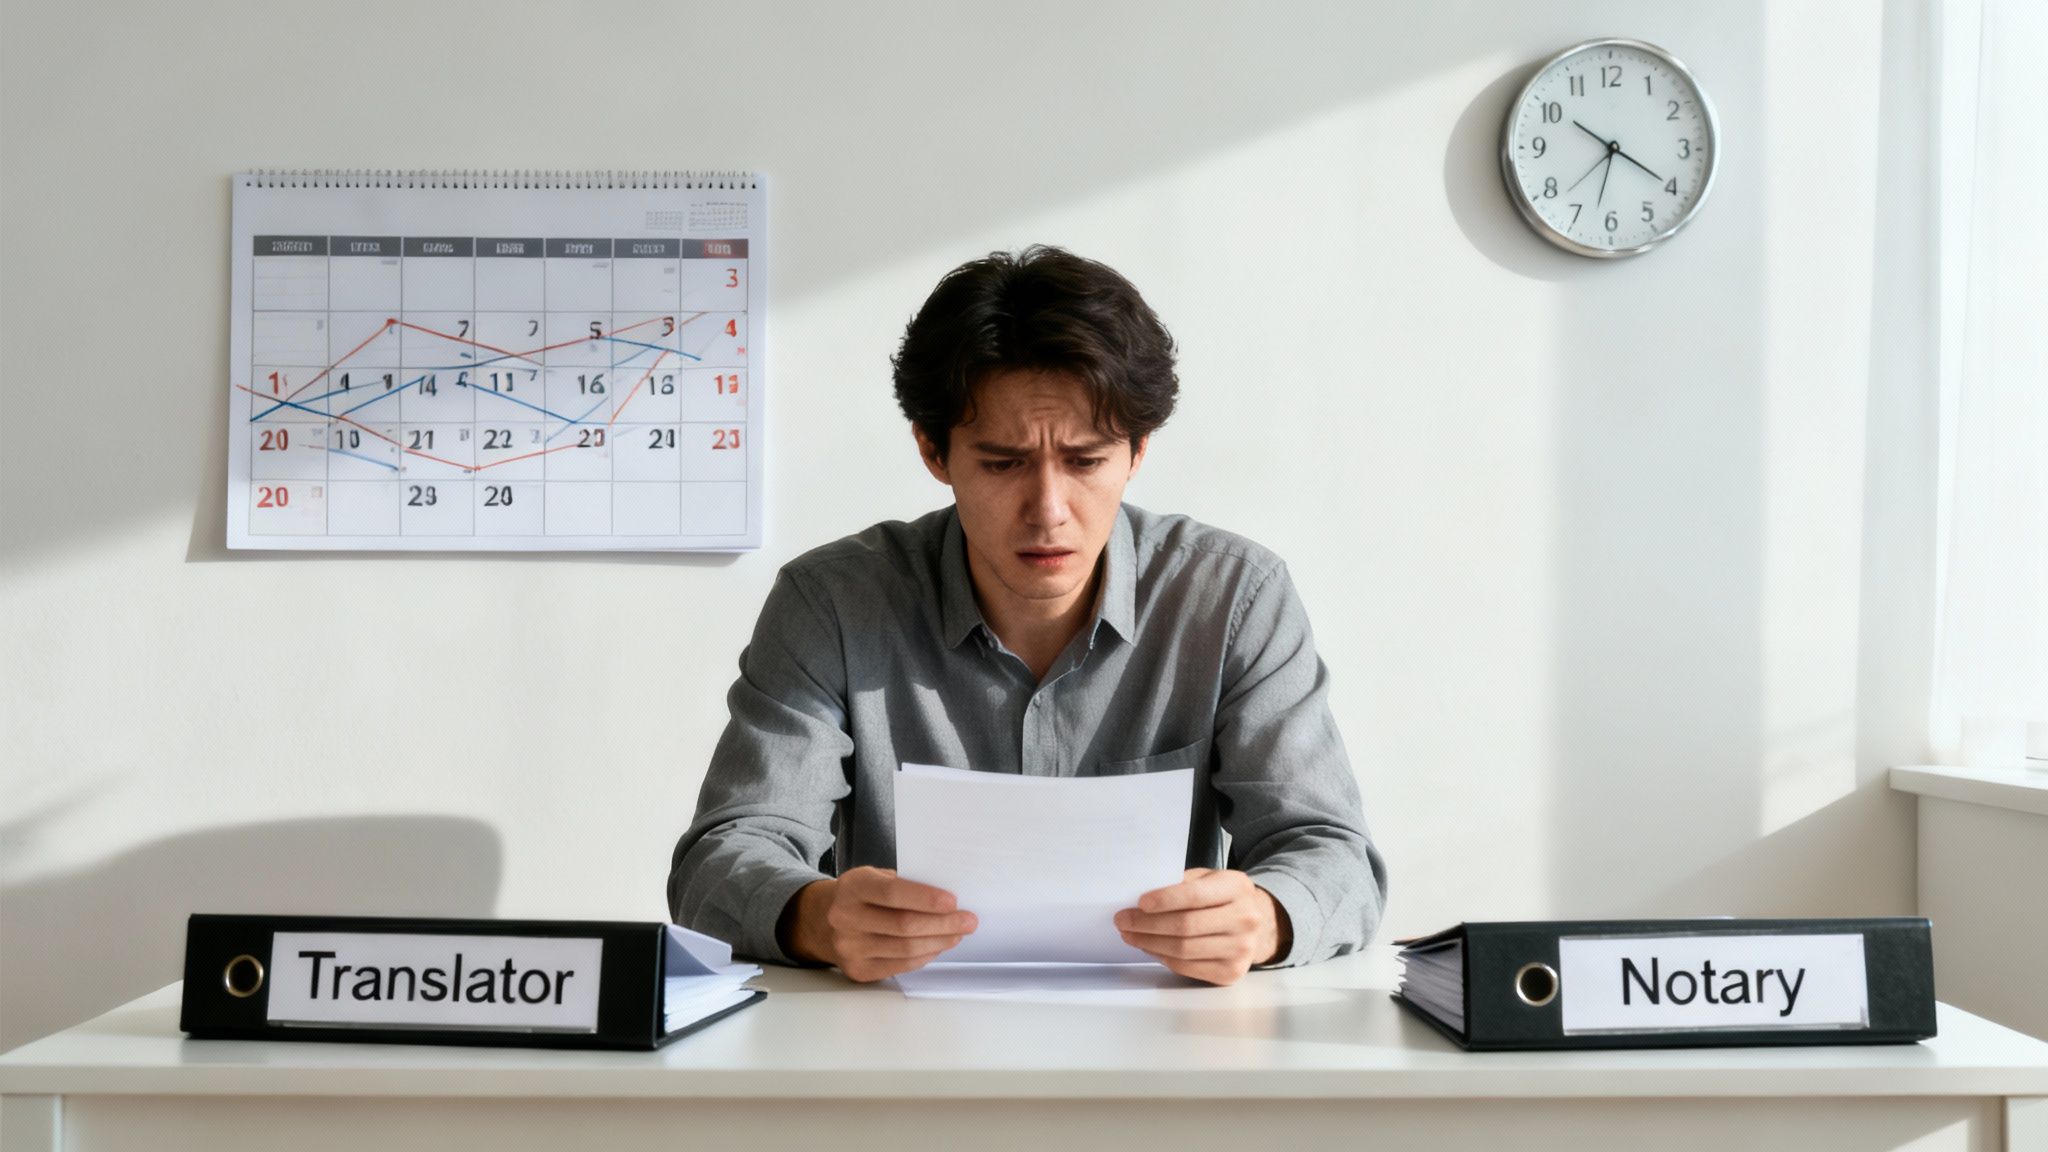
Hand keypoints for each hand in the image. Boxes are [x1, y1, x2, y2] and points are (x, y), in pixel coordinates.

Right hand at [780, 867, 977, 982]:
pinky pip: (900, 965)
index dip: (926, 899)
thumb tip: (948, 899)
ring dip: (939, 942)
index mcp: (852, 887)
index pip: (893, 893)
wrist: (820, 921)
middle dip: (943, 924)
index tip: (954, 901)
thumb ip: (904, 884)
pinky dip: (924, 956)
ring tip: (958, 933)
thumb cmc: (860, 895)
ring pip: (905, 949)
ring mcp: (849, 948)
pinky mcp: (857, 970)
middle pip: (904, 925)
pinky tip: (937, 946)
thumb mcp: (873, 877)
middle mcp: (846, 918)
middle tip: (968, 920)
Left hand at [1115, 868, 1291, 985]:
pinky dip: (1162, 957)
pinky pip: (1187, 967)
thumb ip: (1182, 884)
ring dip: (1149, 943)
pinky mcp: (1231, 972)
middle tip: (1123, 920)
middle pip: (1186, 926)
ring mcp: (1240, 949)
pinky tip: (1149, 947)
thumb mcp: (1209, 878)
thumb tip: (1141, 899)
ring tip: (1130, 934)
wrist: (1257, 922)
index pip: (1195, 895)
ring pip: (1183, 950)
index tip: (1140, 903)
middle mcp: (1245, 919)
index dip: (1165, 900)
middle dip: (1147, 924)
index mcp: (1237, 887)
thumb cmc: (1223, 897)